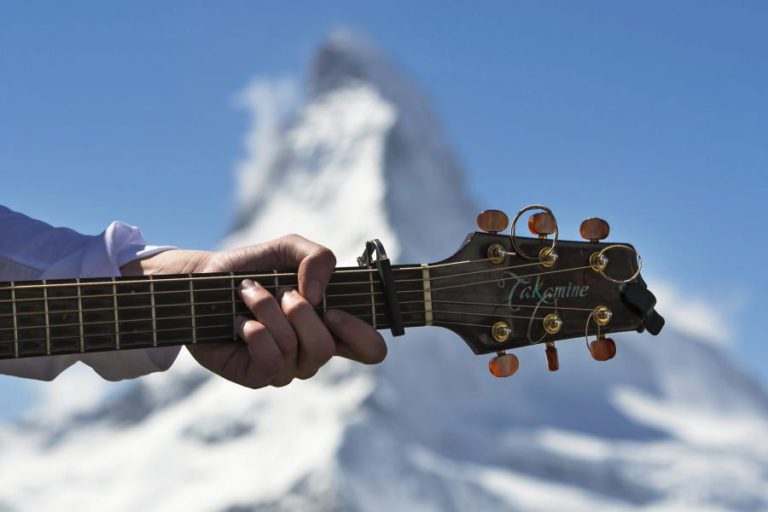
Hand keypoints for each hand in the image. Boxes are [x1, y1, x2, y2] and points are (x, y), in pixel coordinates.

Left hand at [121, 235, 386, 387]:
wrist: (205, 278)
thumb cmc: (253, 267)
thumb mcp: (289, 248)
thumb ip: (318, 257)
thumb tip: (315, 295)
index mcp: (331, 326)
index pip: (370, 350)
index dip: (360, 334)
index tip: (334, 310)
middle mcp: (312, 352)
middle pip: (326, 349)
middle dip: (301, 312)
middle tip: (281, 292)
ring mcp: (285, 368)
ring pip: (293, 349)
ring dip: (268, 311)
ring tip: (248, 294)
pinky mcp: (255, 375)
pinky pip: (268, 362)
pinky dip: (254, 331)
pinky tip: (238, 321)